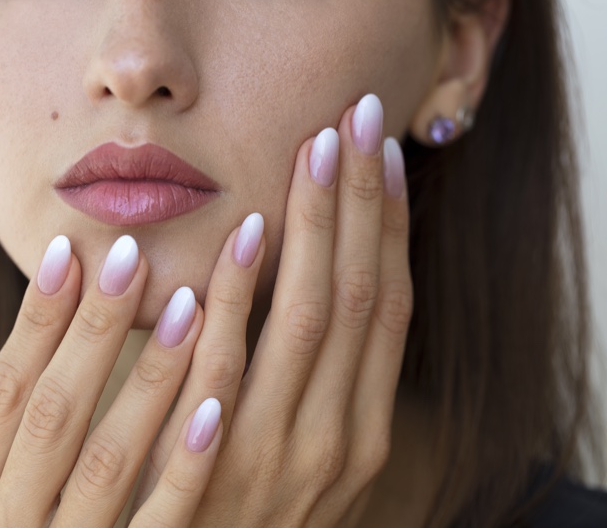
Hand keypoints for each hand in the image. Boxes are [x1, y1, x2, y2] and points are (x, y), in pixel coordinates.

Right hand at [0, 233, 232, 525]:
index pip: (7, 391)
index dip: (35, 320)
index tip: (69, 250)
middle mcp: (10, 521)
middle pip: (55, 409)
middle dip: (95, 329)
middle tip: (134, 253)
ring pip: (112, 455)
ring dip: (151, 378)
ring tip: (191, 302)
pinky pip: (160, 523)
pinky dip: (184, 465)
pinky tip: (215, 405)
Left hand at [131, 94, 412, 525]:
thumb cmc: (253, 513)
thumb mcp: (304, 456)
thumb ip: (311, 386)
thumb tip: (311, 289)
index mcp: (365, 431)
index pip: (389, 309)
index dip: (392, 228)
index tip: (384, 158)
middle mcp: (341, 439)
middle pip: (362, 296)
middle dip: (362, 204)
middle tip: (355, 121)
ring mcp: (283, 454)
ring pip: (312, 319)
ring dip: (316, 229)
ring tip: (314, 151)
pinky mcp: (217, 466)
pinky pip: (232, 365)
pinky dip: (241, 297)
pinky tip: (243, 233)